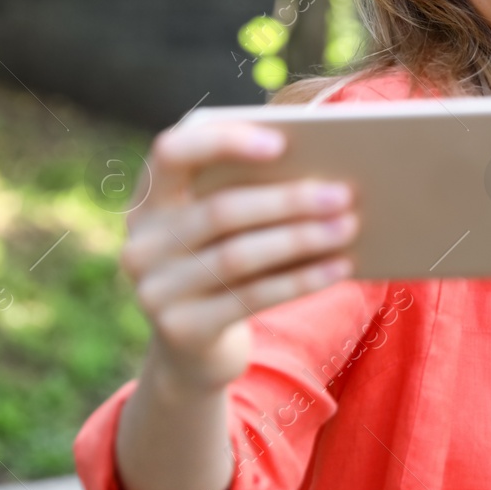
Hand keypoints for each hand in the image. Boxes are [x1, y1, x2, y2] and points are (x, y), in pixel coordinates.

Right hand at [120, 121, 357, 392]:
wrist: (193, 347)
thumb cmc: (223, 261)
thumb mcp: (224, 227)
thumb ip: (249, 191)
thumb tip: (323, 171)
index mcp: (150, 199)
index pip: (171, 152)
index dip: (222, 142)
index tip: (280, 142)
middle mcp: (142, 243)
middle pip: (220, 211)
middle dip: (288, 200)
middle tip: (343, 193)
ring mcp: (155, 291)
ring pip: (238, 255)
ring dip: (302, 239)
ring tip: (349, 226)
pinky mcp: (181, 330)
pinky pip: (251, 297)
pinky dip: (301, 279)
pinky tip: (340, 266)